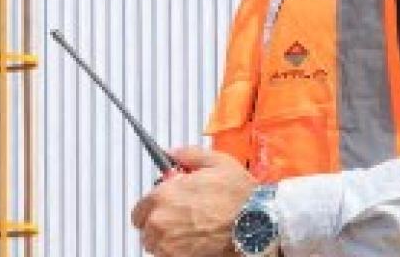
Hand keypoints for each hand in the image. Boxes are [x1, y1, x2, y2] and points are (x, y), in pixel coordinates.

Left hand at [131, 147, 258, 255]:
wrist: (258, 226)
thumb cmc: (240, 198)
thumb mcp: (217, 162)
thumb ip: (188, 155)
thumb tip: (172, 153)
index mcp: (163, 196)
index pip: (140, 208)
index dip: (154, 206)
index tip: (166, 206)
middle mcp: (160, 222)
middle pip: (147, 228)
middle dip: (161, 223)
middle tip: (182, 218)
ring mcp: (169, 246)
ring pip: (157, 245)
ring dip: (168, 240)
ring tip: (191, 232)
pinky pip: (169, 256)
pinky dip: (179, 252)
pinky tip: (196, 243)